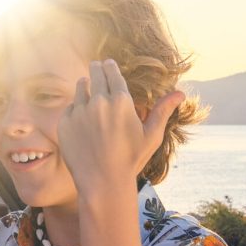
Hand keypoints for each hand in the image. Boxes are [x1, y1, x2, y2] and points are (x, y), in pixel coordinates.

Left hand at [57, 59, 184, 196]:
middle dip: (96, 68)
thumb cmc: (131, 160)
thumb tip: (180, 93)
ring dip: (84, 85)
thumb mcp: (151, 135)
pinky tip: (80, 115)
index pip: (112, 73)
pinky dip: (74, 109)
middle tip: (96, 65)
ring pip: (80, 88)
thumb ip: (162, 111)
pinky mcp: (64, 123)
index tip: (107, 63)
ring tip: (86, 85)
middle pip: (95, 74)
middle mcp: (98, 102)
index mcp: (121, 101)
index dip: (110, 66)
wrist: (102, 182)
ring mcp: (79, 112)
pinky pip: (69, 108)